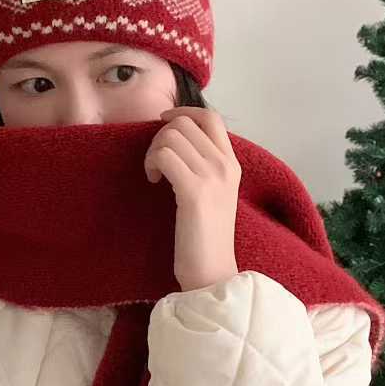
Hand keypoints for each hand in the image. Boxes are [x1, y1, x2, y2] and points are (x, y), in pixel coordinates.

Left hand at [144, 105, 240, 291]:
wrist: (213, 272)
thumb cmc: (206, 238)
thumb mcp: (214, 194)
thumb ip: (204, 167)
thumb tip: (177, 140)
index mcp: (232, 164)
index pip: (211, 117)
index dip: (183, 112)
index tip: (163, 124)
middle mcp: (225, 165)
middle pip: (185, 123)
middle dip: (161, 136)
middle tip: (156, 163)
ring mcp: (212, 177)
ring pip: (171, 136)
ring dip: (153, 151)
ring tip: (154, 174)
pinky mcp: (194, 191)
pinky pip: (164, 155)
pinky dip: (152, 163)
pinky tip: (153, 181)